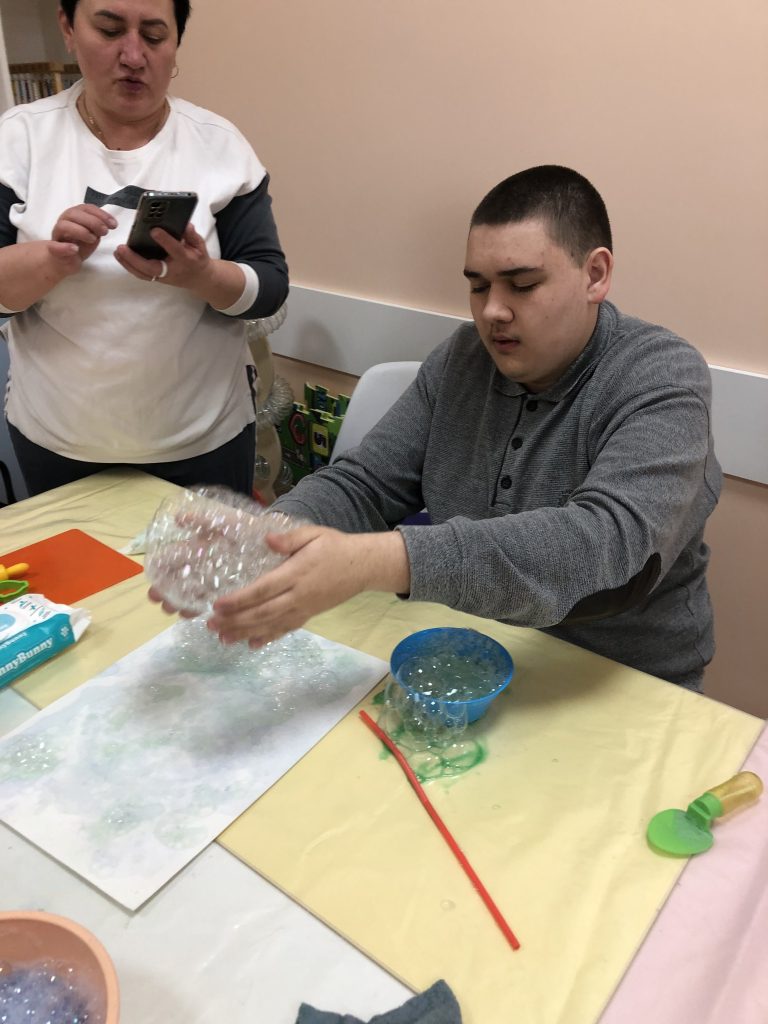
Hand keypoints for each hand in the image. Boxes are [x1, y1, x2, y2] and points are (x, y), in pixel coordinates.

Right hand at [52, 204, 116, 260]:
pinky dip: (65, 247)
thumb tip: (110, 224)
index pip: (86, 208)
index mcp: (75, 215)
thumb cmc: (79, 245)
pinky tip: (75, 249)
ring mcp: (57, 234)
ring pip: (64, 226)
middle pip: (74, 214)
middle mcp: (64, 221)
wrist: (65, 261)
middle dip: (92, 221)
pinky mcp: (53, 249)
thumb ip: (99, 228)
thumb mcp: (93, 235)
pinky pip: (54, 246)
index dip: (101, 214)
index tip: (113, 224)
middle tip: (105, 232)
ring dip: (80, 231)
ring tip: (92, 239)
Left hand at [114, 223, 210, 287]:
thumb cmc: (198, 260)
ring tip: (118, 251)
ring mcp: (164, 277)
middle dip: (136, 259)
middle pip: (153, 268)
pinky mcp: (158, 279)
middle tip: (122, 247)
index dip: (165, 240)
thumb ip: (192, 235)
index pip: (175, 250)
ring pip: (144, 274)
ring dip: (129, 264)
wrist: (200, 280)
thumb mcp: (200, 246)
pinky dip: (130, 267)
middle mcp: (173, 270)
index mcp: (186, 259)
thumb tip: (185, 224)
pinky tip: (121, 257)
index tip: (154, 229)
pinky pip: (142, 275)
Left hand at [205, 526, 410, 647]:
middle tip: (211, 625)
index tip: (217, 605)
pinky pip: (286, 629)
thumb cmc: (335, 546)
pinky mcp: (309, 615)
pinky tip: (251, 644)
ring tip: (223, 638)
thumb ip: (290, 537)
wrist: (363, 566)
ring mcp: (304, 609)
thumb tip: (267, 539)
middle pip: (263, 613)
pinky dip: (268, 638)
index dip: (240, 600)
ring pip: (271, 624)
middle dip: (235, 621)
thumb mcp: (314, 533)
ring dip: (245, 633)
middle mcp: (298, 596)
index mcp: (296, 573)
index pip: (263, 589)